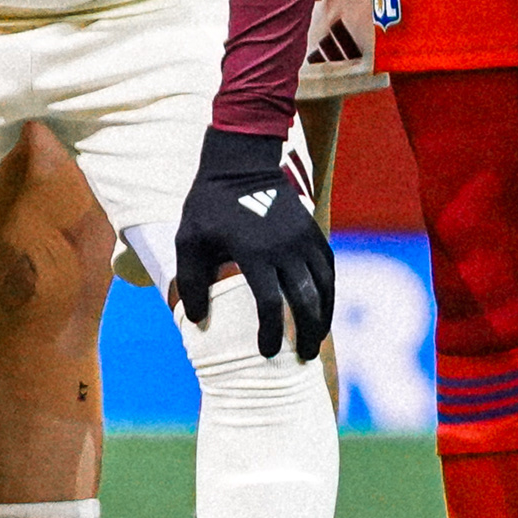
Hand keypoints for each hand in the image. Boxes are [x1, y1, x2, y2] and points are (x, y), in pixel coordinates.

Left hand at [171, 126, 332, 359]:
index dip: (270, 334)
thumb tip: (197, 320)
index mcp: (255, 253)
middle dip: (307, 334)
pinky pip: (329, 269)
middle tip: (304, 357)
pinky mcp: (313, 231)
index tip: (266, 352)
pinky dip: (329, 292)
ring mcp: (304, 239)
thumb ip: (192, 282)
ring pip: (325, 288)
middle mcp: (286, 249)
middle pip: (307, 302)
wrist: (240, 161)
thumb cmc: (209, 205)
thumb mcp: (189, 241)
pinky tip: (323, 308)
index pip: (271, 305)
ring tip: (316, 339)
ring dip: (324, 317)